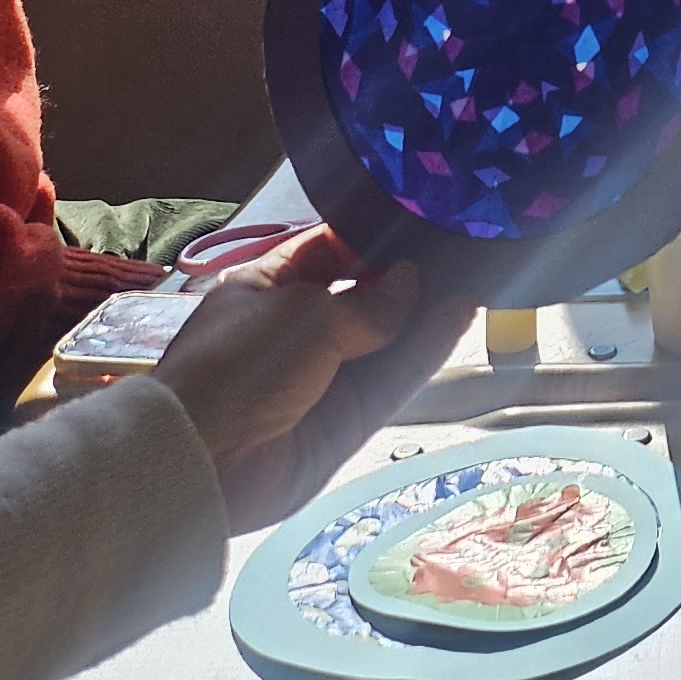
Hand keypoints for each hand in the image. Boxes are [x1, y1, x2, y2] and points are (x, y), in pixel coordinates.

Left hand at [151, 228, 439, 527]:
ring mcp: (322, 379)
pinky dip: (425, 351)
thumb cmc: (242, 361)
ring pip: (385, 342)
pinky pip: (392, 380)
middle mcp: (294, 332)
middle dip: (406, 279)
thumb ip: (370, 302)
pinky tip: (459, 317)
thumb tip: (411, 282)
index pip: (325, 254)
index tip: (417, 220)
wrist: (206, 459)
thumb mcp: (306, 314)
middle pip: (362, 300)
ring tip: (475, 277)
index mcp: (264, 290)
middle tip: (459, 249)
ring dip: (426, 314)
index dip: (369, 238)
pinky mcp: (347, 422)